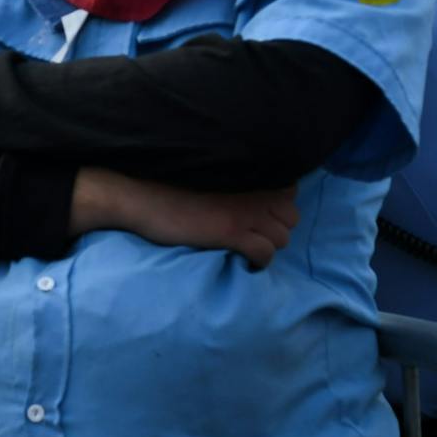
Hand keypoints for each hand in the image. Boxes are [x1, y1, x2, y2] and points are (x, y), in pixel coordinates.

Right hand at [70, 167, 298, 268]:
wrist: (144, 196)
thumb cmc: (171, 186)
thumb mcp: (211, 175)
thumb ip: (236, 181)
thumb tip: (251, 197)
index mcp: (249, 174)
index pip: (291, 191)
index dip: (279, 206)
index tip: (263, 214)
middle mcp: (254, 190)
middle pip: (292, 217)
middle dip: (277, 228)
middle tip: (255, 234)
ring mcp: (245, 212)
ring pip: (282, 237)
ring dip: (269, 245)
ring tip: (249, 248)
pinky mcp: (232, 232)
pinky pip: (265, 253)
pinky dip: (259, 262)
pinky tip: (245, 262)